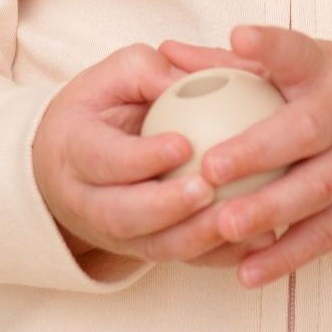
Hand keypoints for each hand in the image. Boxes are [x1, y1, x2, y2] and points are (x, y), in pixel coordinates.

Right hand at [31, 43, 229, 276]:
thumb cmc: (102, 107)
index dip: (141, 157)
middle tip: (207, 190)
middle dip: (166, 208)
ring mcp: (116, 234)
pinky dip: (220, 255)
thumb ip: (149, 71)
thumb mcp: (114, 75)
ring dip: (199, 238)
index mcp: (73, 149)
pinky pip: (184, 260)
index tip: (183, 144)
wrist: (75, 162)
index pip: (102, 159)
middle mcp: (87, 200)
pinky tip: (258, 240)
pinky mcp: (147, 250)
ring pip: (155, 247)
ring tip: (240, 220)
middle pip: (121, 215)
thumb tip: (195, 78)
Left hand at [151, 24, 331, 287]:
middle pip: (308, 132)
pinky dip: (288, 255)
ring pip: (319, 190)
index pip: (298, 54)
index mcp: (324, 72)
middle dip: (259, 151)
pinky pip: (328, 234)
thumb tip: (166, 53)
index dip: (270, 48)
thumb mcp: (289, 69)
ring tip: (225, 228)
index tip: (239, 37)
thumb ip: (228, 65)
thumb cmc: (323, 93)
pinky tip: (248, 271)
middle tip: (211, 169)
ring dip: (271, 212)